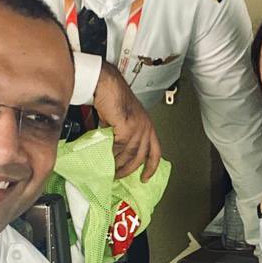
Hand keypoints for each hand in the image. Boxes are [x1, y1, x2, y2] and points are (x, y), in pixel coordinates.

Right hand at [93, 63, 161, 181]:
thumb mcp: (122, 120)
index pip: (155, 151)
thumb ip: (122, 135)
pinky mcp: (128, 128)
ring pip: (129, 155)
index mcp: (147, 126)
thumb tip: (114, 152)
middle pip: (140, 157)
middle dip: (129, 169)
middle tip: (118, 176)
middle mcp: (146, 128)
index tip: (145, 178)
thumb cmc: (112, 97)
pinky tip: (106, 160)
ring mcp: (138, 128)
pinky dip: (112, 156)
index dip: (151, 167)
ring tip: (109, 171)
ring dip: (118, 165)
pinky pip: (120, 148)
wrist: (106, 84)